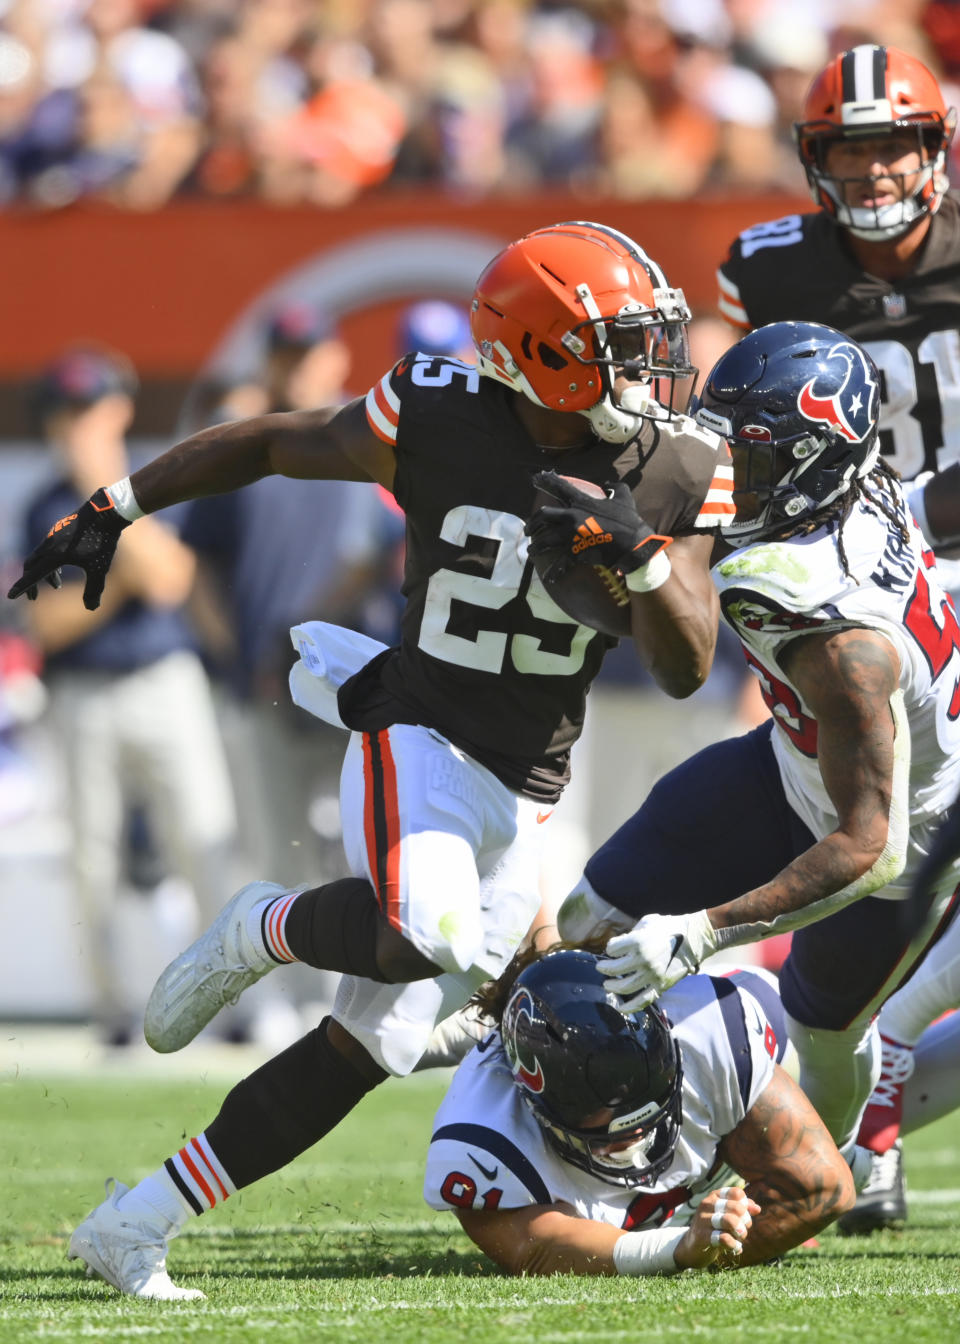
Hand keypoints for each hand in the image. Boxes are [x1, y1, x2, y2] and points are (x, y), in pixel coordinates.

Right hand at [7, 487, 130, 609]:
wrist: (106, 511)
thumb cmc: (102, 540)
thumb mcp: (99, 568)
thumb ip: (93, 590)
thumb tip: (91, 608)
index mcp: (55, 556)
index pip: (32, 576)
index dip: (22, 588)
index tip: (11, 596)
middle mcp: (49, 545)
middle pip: (31, 566)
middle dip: (31, 583)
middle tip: (34, 598)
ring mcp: (53, 535)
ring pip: (40, 557)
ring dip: (44, 573)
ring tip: (57, 585)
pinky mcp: (59, 529)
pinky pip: (46, 549)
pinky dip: (49, 562)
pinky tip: (62, 566)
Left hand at [525, 472, 669, 578]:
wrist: (634, 544)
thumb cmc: (630, 521)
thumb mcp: (624, 498)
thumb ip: (616, 487)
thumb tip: (608, 483)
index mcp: (582, 502)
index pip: (560, 488)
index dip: (546, 481)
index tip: (535, 479)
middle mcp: (572, 516)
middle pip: (543, 516)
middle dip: (533, 523)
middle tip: (529, 530)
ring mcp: (572, 535)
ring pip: (545, 540)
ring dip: (536, 547)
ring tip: (532, 552)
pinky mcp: (575, 552)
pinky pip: (560, 563)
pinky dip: (554, 572)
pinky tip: (549, 578)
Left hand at [597, 910, 716, 1011]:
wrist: (694, 939)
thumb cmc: (669, 927)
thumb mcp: (647, 923)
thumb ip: (631, 934)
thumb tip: (618, 946)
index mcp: (639, 941)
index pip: (612, 949)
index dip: (610, 949)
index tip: (611, 949)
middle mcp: (644, 960)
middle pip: (615, 969)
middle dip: (605, 968)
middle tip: (601, 968)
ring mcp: (652, 975)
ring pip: (625, 987)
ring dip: (612, 987)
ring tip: (607, 984)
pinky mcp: (661, 986)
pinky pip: (642, 1001)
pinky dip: (629, 1007)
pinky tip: (620, 1007)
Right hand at [675, 1186, 760, 1270]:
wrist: (692, 1246)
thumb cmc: (714, 1228)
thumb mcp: (727, 1215)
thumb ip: (743, 1209)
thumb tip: (757, 1208)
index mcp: (715, 1196)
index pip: (737, 1193)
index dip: (746, 1206)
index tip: (744, 1216)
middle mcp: (707, 1204)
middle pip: (737, 1208)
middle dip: (746, 1221)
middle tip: (743, 1230)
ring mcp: (703, 1219)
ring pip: (730, 1221)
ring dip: (741, 1233)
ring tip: (740, 1238)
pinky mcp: (701, 1235)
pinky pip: (724, 1238)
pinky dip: (734, 1244)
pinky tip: (734, 1247)